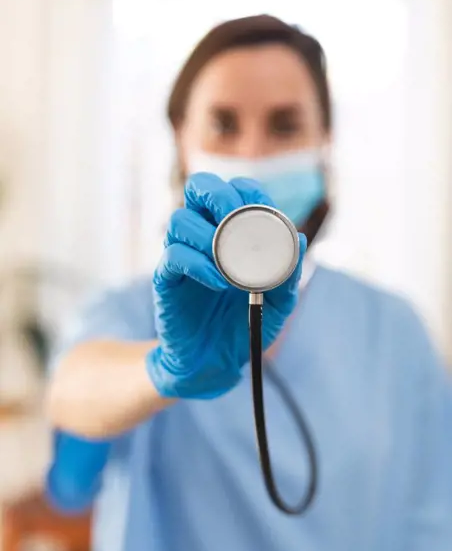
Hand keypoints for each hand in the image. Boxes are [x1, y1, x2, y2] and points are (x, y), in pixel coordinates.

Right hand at [146, 173, 305, 398]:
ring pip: (179, 220)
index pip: (230, 189)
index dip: (246, 190)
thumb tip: (299, 237)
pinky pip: (173, 257)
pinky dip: (198, 264)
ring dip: (207, 235)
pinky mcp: (166, 281)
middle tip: (237, 219)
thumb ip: (288, 272)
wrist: (215, 362)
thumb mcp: (278, 302)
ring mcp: (181, 256)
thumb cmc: (244, 324)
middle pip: (197, 187)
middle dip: (218, 195)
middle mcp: (202, 237)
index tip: (264, 211)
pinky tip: (219, 282)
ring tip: (228, 263)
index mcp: (229, 233)